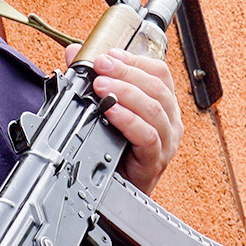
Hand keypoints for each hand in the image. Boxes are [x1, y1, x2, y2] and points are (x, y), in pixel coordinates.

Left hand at [63, 45, 182, 194]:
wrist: (113, 193)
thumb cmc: (113, 151)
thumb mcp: (104, 110)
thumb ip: (92, 79)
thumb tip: (75, 52)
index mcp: (162, 105)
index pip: (159, 73)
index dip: (134, 60)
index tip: (109, 55)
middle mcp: (170, 121)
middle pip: (157, 87)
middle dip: (126, 73)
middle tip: (100, 66)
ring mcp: (166, 142)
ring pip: (155, 109)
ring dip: (125, 93)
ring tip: (101, 86)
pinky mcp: (156, 161)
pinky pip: (148, 136)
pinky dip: (128, 120)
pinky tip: (111, 112)